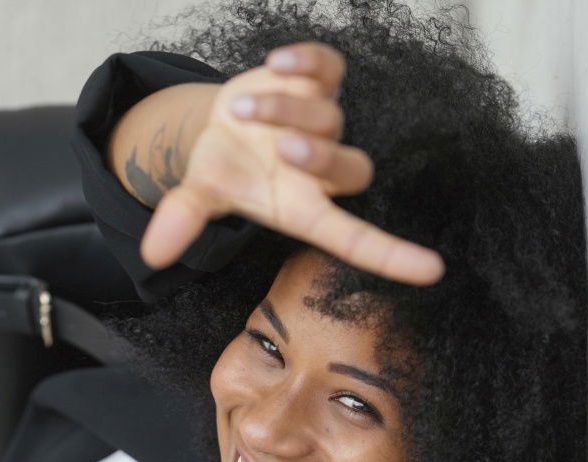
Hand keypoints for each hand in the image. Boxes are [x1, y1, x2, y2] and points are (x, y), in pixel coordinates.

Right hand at [141, 41, 443, 284]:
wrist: (223, 126)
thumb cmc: (223, 171)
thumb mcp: (200, 194)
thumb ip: (184, 220)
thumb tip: (152, 254)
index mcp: (305, 210)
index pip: (357, 239)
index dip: (393, 257)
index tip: (434, 272)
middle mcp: (325, 171)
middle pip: (353, 170)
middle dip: (320, 156)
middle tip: (281, 147)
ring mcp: (328, 123)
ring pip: (330, 116)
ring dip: (285, 109)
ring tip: (242, 107)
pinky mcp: (321, 82)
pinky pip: (330, 68)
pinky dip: (307, 63)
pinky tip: (277, 63)